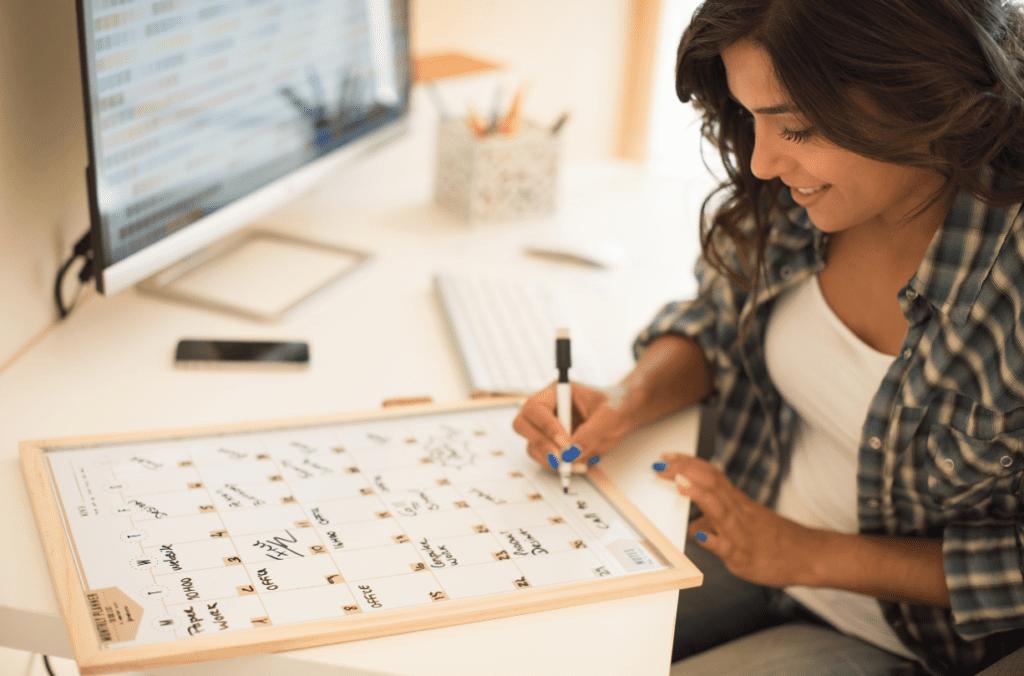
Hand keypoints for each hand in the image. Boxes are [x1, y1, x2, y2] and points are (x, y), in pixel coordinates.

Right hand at [512, 382, 632, 471]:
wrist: (624, 415)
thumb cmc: (617, 406)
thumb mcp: (609, 416)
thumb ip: (591, 433)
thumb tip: (572, 452)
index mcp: (556, 392)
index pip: (536, 408)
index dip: (546, 426)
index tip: (564, 443)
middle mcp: (547, 409)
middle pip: (522, 425)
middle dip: (540, 443)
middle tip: (560, 458)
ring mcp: (547, 428)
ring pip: (532, 445)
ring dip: (549, 459)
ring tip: (575, 464)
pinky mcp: (553, 445)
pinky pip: (545, 458)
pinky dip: (557, 466)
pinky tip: (576, 466)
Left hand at [654, 453, 818, 587]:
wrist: (806, 555)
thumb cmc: (772, 538)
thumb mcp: (742, 522)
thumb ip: (716, 520)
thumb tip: (693, 525)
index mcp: (736, 501)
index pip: (710, 474)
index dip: (687, 463)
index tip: (667, 456)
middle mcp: (737, 511)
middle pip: (710, 483)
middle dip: (684, 471)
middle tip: (661, 465)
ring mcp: (739, 533)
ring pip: (719, 509)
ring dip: (698, 495)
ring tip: (680, 484)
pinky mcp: (742, 555)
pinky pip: (726, 547)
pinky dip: (712, 540)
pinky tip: (699, 535)